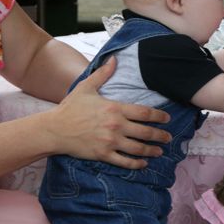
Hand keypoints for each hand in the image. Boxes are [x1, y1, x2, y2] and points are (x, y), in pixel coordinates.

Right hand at [46, 57, 170, 167]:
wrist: (54, 129)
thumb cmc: (70, 108)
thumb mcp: (86, 87)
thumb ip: (102, 74)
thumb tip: (114, 59)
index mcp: (115, 108)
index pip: (144, 112)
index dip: (159, 116)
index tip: (167, 118)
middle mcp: (116, 126)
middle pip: (146, 132)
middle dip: (160, 135)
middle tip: (169, 137)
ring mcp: (110, 142)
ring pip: (138, 148)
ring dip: (152, 150)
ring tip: (160, 150)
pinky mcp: (103, 155)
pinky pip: (124, 161)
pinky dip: (136, 164)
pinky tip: (143, 164)